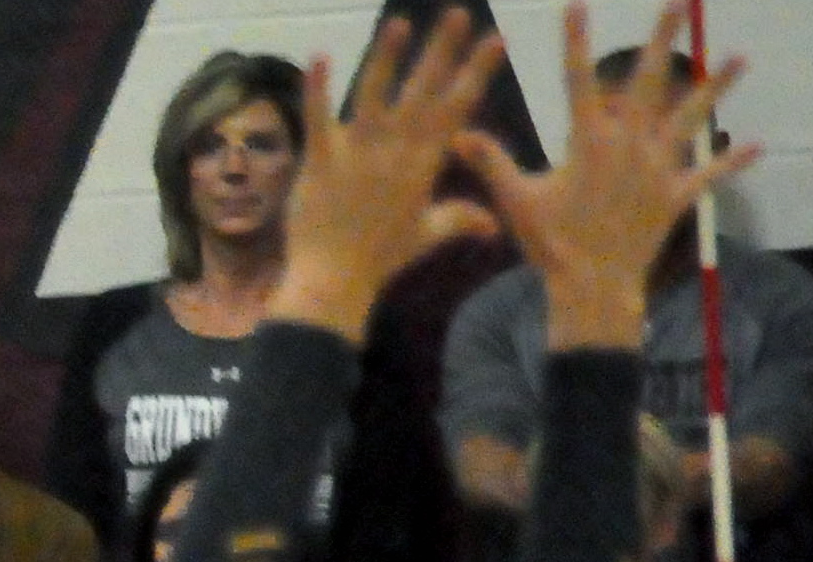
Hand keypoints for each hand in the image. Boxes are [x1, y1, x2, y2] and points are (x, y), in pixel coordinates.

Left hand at [274, 11, 509, 342]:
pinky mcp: (320, 162)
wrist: (333, 284)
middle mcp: (394, 151)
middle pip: (421, 93)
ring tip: (399, 23)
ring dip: (386, 58)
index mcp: (422, 164)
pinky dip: (316, 90)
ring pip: (373, 95)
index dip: (476, 73)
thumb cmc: (380, 262)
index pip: (455, 109)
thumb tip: (494, 224)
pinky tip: (318, 57)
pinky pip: (318, 120)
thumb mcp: (427, 237)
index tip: (496, 40)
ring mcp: (356, 153)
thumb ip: (460, 220)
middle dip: (441, 52)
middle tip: (459, 13)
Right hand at [454, 3, 752, 349]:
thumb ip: (492, 165)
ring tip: (739, 58)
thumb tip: (457, 137)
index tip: (576, 4)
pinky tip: (756, 147)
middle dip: (664, 38)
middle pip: (650, 82)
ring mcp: (657, 170)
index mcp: (589, 142)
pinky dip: (730, 163)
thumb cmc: (551, 247)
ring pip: (690, 119)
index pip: (579, 81)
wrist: (591, 290)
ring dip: (715, 88)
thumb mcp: (517, 203)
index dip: (575, 41)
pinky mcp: (674, 197)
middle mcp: (630, 146)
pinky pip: (706, 176)